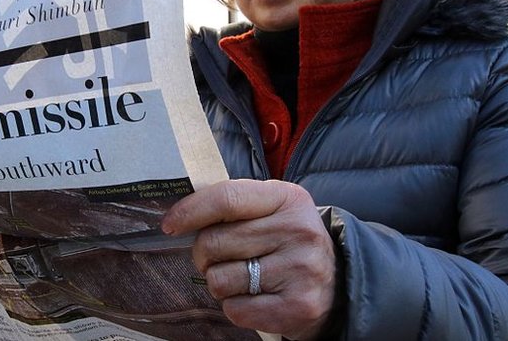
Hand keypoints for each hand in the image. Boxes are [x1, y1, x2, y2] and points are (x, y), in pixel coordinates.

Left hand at [161, 179, 337, 339]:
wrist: (337, 286)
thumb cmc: (288, 243)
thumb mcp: (272, 210)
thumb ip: (234, 205)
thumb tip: (178, 216)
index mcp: (287, 198)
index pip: (226, 198)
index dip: (190, 211)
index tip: (170, 224)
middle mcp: (298, 230)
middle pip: (214, 242)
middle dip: (204, 255)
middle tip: (219, 258)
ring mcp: (301, 269)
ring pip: (220, 279)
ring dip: (220, 283)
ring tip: (243, 279)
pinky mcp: (298, 305)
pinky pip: (235, 309)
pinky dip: (235, 307)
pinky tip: (255, 298)